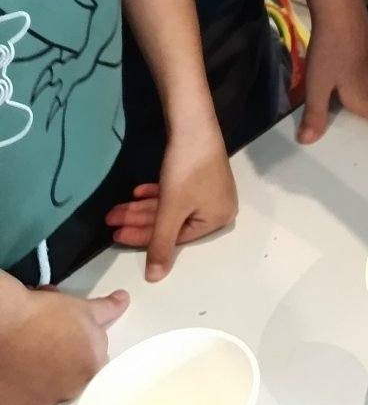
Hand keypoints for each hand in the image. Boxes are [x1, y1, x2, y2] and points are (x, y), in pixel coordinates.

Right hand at [0, 284, 128, 404]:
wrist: (2, 325)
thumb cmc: (39, 315)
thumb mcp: (81, 307)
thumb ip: (107, 310)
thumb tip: (122, 300)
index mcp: (91, 368)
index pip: (91, 363)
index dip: (77, 349)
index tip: (63, 340)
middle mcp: (69, 392)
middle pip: (68, 382)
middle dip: (59, 367)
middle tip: (42, 346)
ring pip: (42, 398)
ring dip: (37, 384)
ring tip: (24, 359)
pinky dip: (15, 397)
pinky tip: (11, 378)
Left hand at [107, 114, 237, 280]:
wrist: (193, 126)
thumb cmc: (187, 171)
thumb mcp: (171, 210)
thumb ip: (160, 244)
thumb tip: (155, 278)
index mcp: (218, 219)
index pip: (176, 238)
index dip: (143, 237)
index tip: (117, 235)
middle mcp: (217, 207)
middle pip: (171, 221)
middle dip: (138, 220)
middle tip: (111, 220)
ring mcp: (209, 190)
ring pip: (170, 206)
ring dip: (142, 208)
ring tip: (116, 208)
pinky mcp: (200, 174)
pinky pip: (176, 192)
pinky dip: (156, 194)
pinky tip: (137, 192)